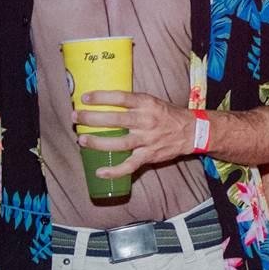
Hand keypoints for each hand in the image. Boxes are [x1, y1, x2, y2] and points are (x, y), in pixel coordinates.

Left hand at [74, 90, 195, 178]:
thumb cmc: (167, 115)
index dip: (102, 97)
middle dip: (92, 118)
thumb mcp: (152, 102)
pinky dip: (114, 171)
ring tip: (82, 139)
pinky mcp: (149, 156)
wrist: (191, 131)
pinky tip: (100, 172)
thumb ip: (132, 103)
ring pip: (119, 143)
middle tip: (76, 117)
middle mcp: (146, 121)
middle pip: (115, 119)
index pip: (121, 98)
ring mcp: (147, 140)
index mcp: (146, 104)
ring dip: (98, 142)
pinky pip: (129, 165)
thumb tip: (105, 101)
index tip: (85, 98)